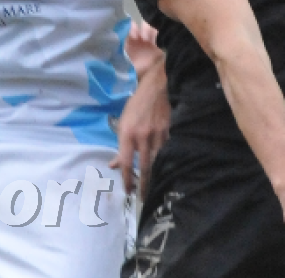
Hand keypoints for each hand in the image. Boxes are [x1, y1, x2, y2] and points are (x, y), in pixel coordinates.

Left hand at [110, 22, 168, 196]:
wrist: (157, 86)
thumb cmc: (137, 104)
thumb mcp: (123, 122)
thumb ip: (120, 145)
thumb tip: (114, 165)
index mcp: (128, 133)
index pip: (126, 162)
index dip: (127, 179)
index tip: (127, 190)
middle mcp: (143, 136)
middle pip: (145, 167)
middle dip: (144, 185)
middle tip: (143, 199)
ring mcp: (158, 134)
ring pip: (158, 161)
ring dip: (156, 177)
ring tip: (155, 189)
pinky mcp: (170, 132)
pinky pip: (168, 152)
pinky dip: (167, 163)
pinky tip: (167, 172)